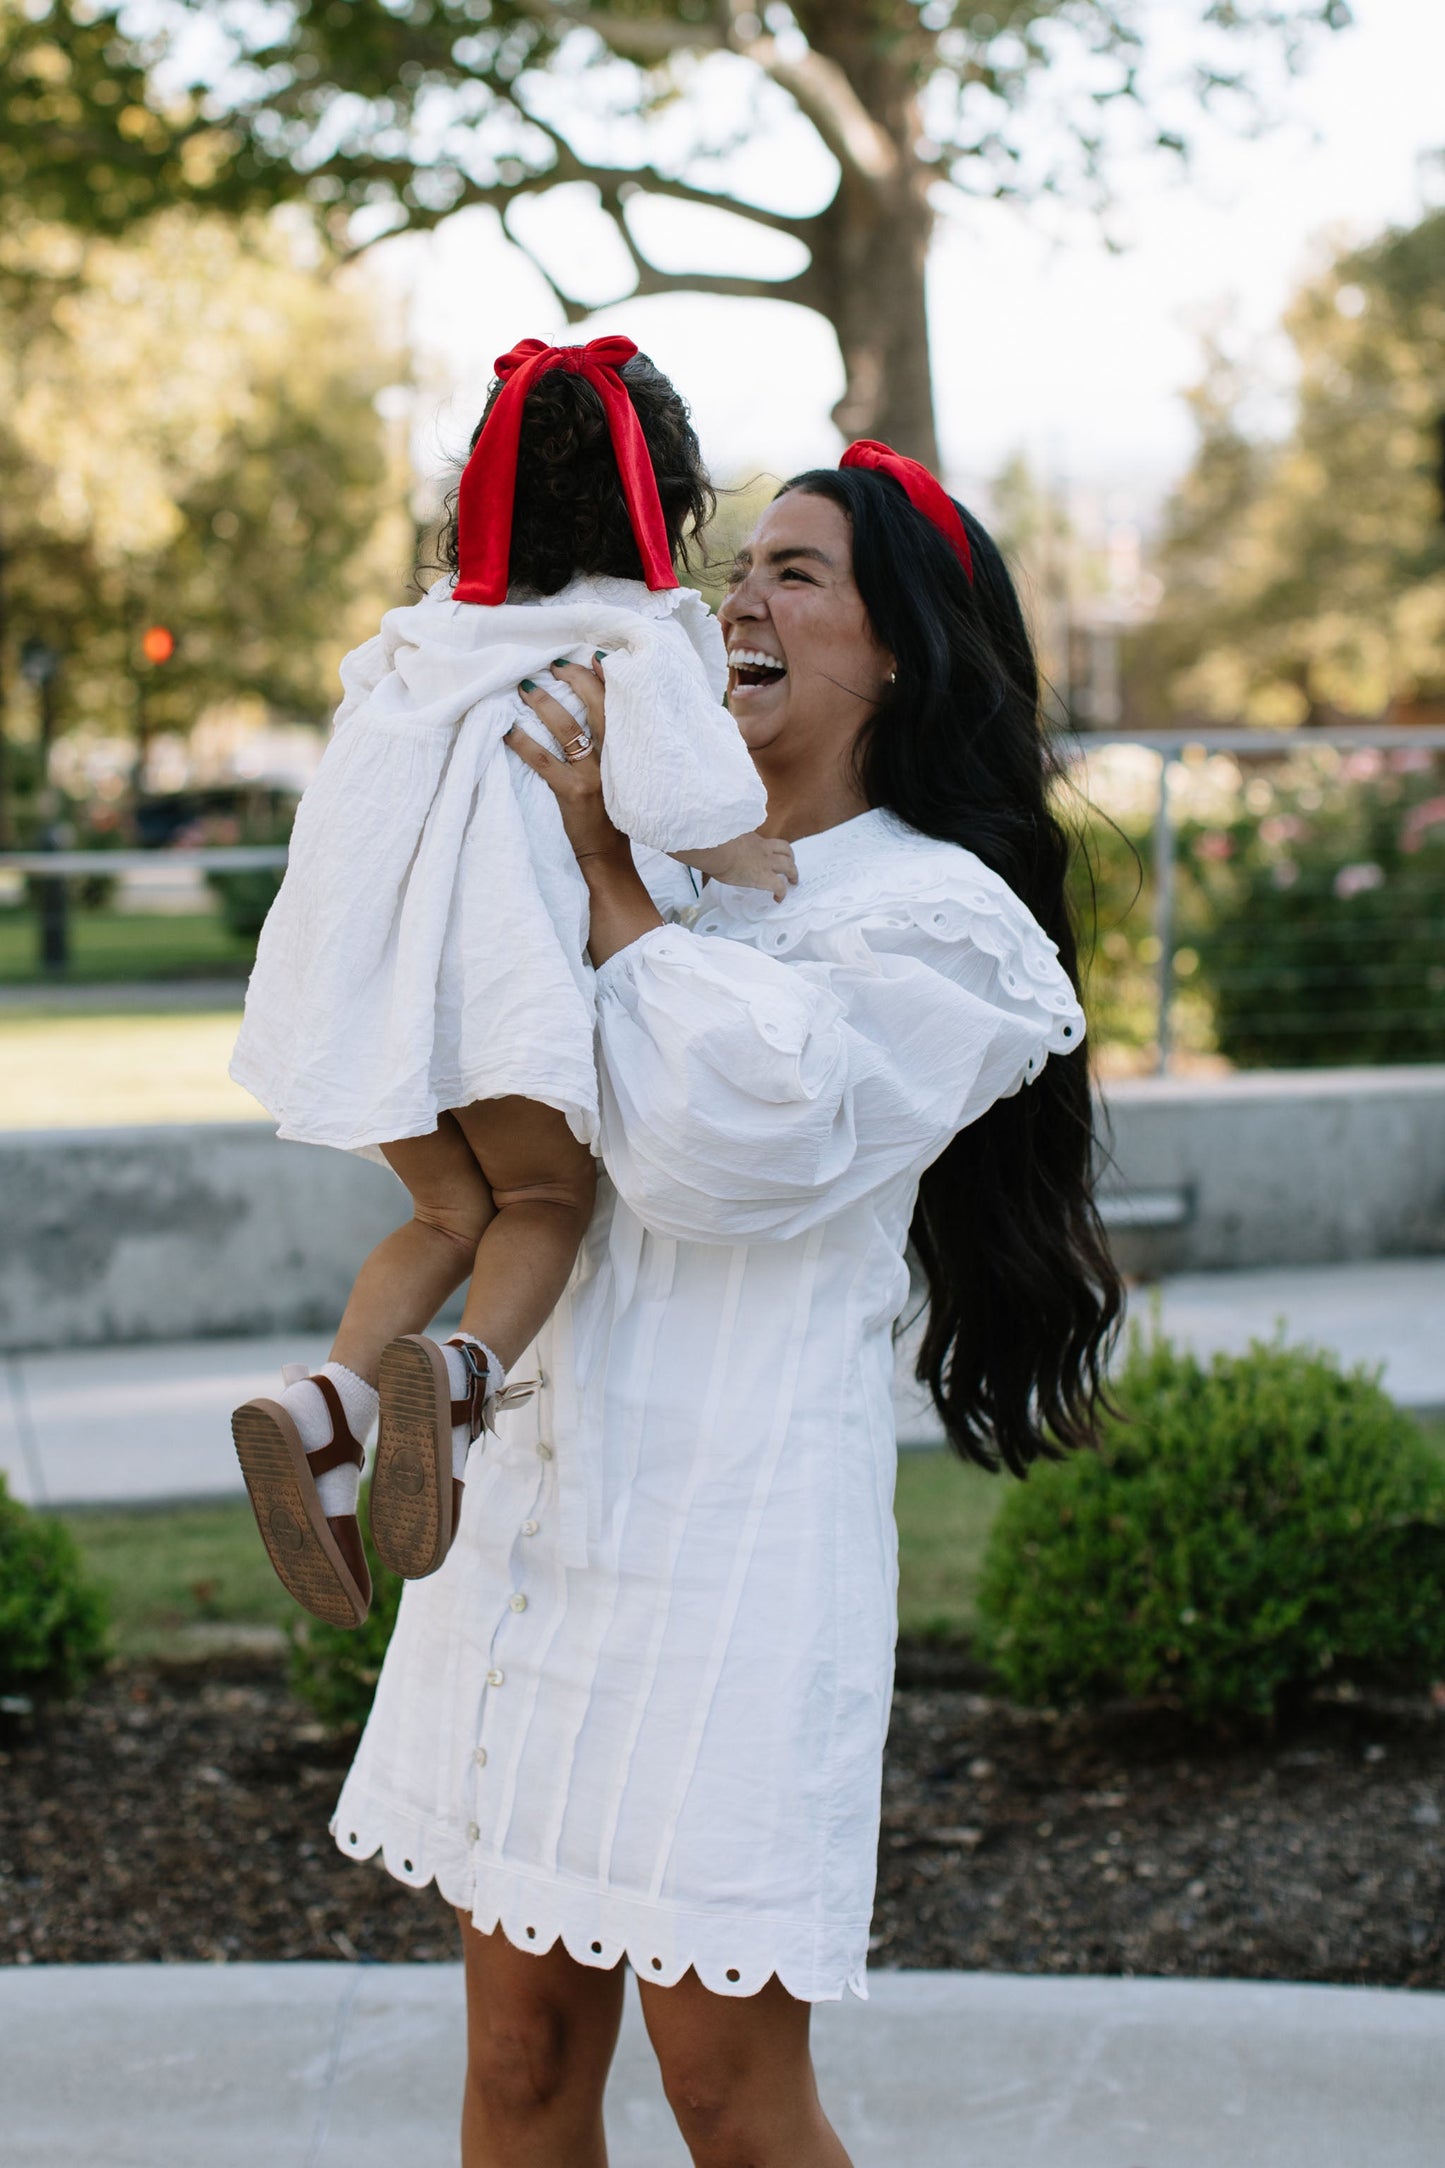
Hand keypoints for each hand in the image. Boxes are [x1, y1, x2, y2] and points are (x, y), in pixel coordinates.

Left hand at [504, 658, 623, 867]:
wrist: (609, 856)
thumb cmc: (614, 812)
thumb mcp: (623, 774)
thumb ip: (615, 745)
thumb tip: (594, 714)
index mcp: (629, 750)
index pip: (620, 705)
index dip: (607, 677)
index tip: (592, 656)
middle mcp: (615, 757)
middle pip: (596, 706)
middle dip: (574, 679)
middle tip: (553, 664)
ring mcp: (594, 774)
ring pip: (566, 728)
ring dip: (543, 703)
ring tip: (525, 687)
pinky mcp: (572, 792)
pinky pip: (542, 761)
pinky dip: (522, 743)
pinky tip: (507, 731)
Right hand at [675, 831, 798, 903]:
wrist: (716, 849)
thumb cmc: (712, 843)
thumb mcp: (722, 839)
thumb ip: (724, 843)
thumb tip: (711, 849)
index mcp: (752, 839)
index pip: (768, 842)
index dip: (775, 849)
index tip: (773, 854)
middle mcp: (763, 849)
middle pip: (786, 850)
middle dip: (791, 859)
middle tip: (791, 868)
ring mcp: (766, 862)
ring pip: (789, 866)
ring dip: (793, 874)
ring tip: (793, 882)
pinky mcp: (764, 877)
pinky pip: (779, 886)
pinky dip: (782, 893)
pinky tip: (779, 899)